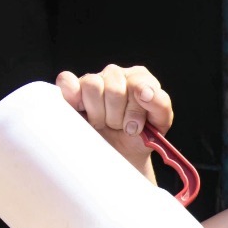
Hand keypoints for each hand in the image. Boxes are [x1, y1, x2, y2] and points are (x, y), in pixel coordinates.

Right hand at [54, 64, 173, 173]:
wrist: (120, 153)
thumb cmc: (140, 135)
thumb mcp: (159, 123)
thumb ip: (160, 105)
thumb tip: (145, 92)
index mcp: (140, 78)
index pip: (136, 85)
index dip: (134, 111)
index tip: (135, 127)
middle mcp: (116, 74)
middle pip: (114, 89)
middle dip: (117, 116)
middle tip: (119, 126)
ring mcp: (93, 79)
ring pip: (92, 86)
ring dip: (98, 113)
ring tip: (104, 123)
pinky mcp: (72, 88)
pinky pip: (67, 81)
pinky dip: (73, 97)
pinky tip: (82, 112)